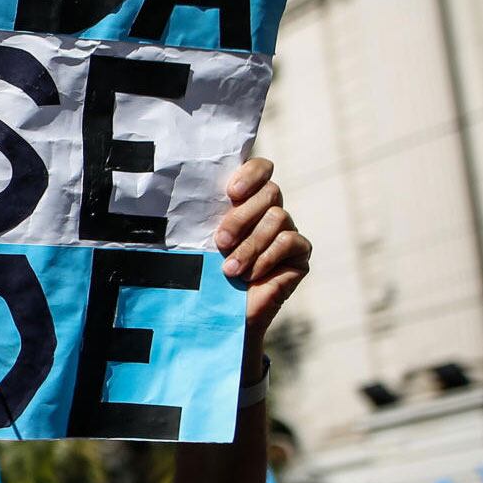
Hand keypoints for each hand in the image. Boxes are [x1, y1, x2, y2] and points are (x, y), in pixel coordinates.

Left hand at [215, 158, 309, 351]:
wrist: (221, 313)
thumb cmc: (205, 272)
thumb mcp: (199, 240)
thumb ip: (201, 215)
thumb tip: (182, 193)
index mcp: (246, 200)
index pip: (261, 169)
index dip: (251, 173)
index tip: (231, 193)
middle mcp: (270, 210)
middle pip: (270, 191)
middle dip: (241, 217)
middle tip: (220, 241)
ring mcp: (288, 230)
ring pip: (278, 217)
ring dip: (250, 245)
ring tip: (230, 269)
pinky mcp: (300, 253)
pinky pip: (290, 241)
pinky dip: (267, 258)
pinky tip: (251, 275)